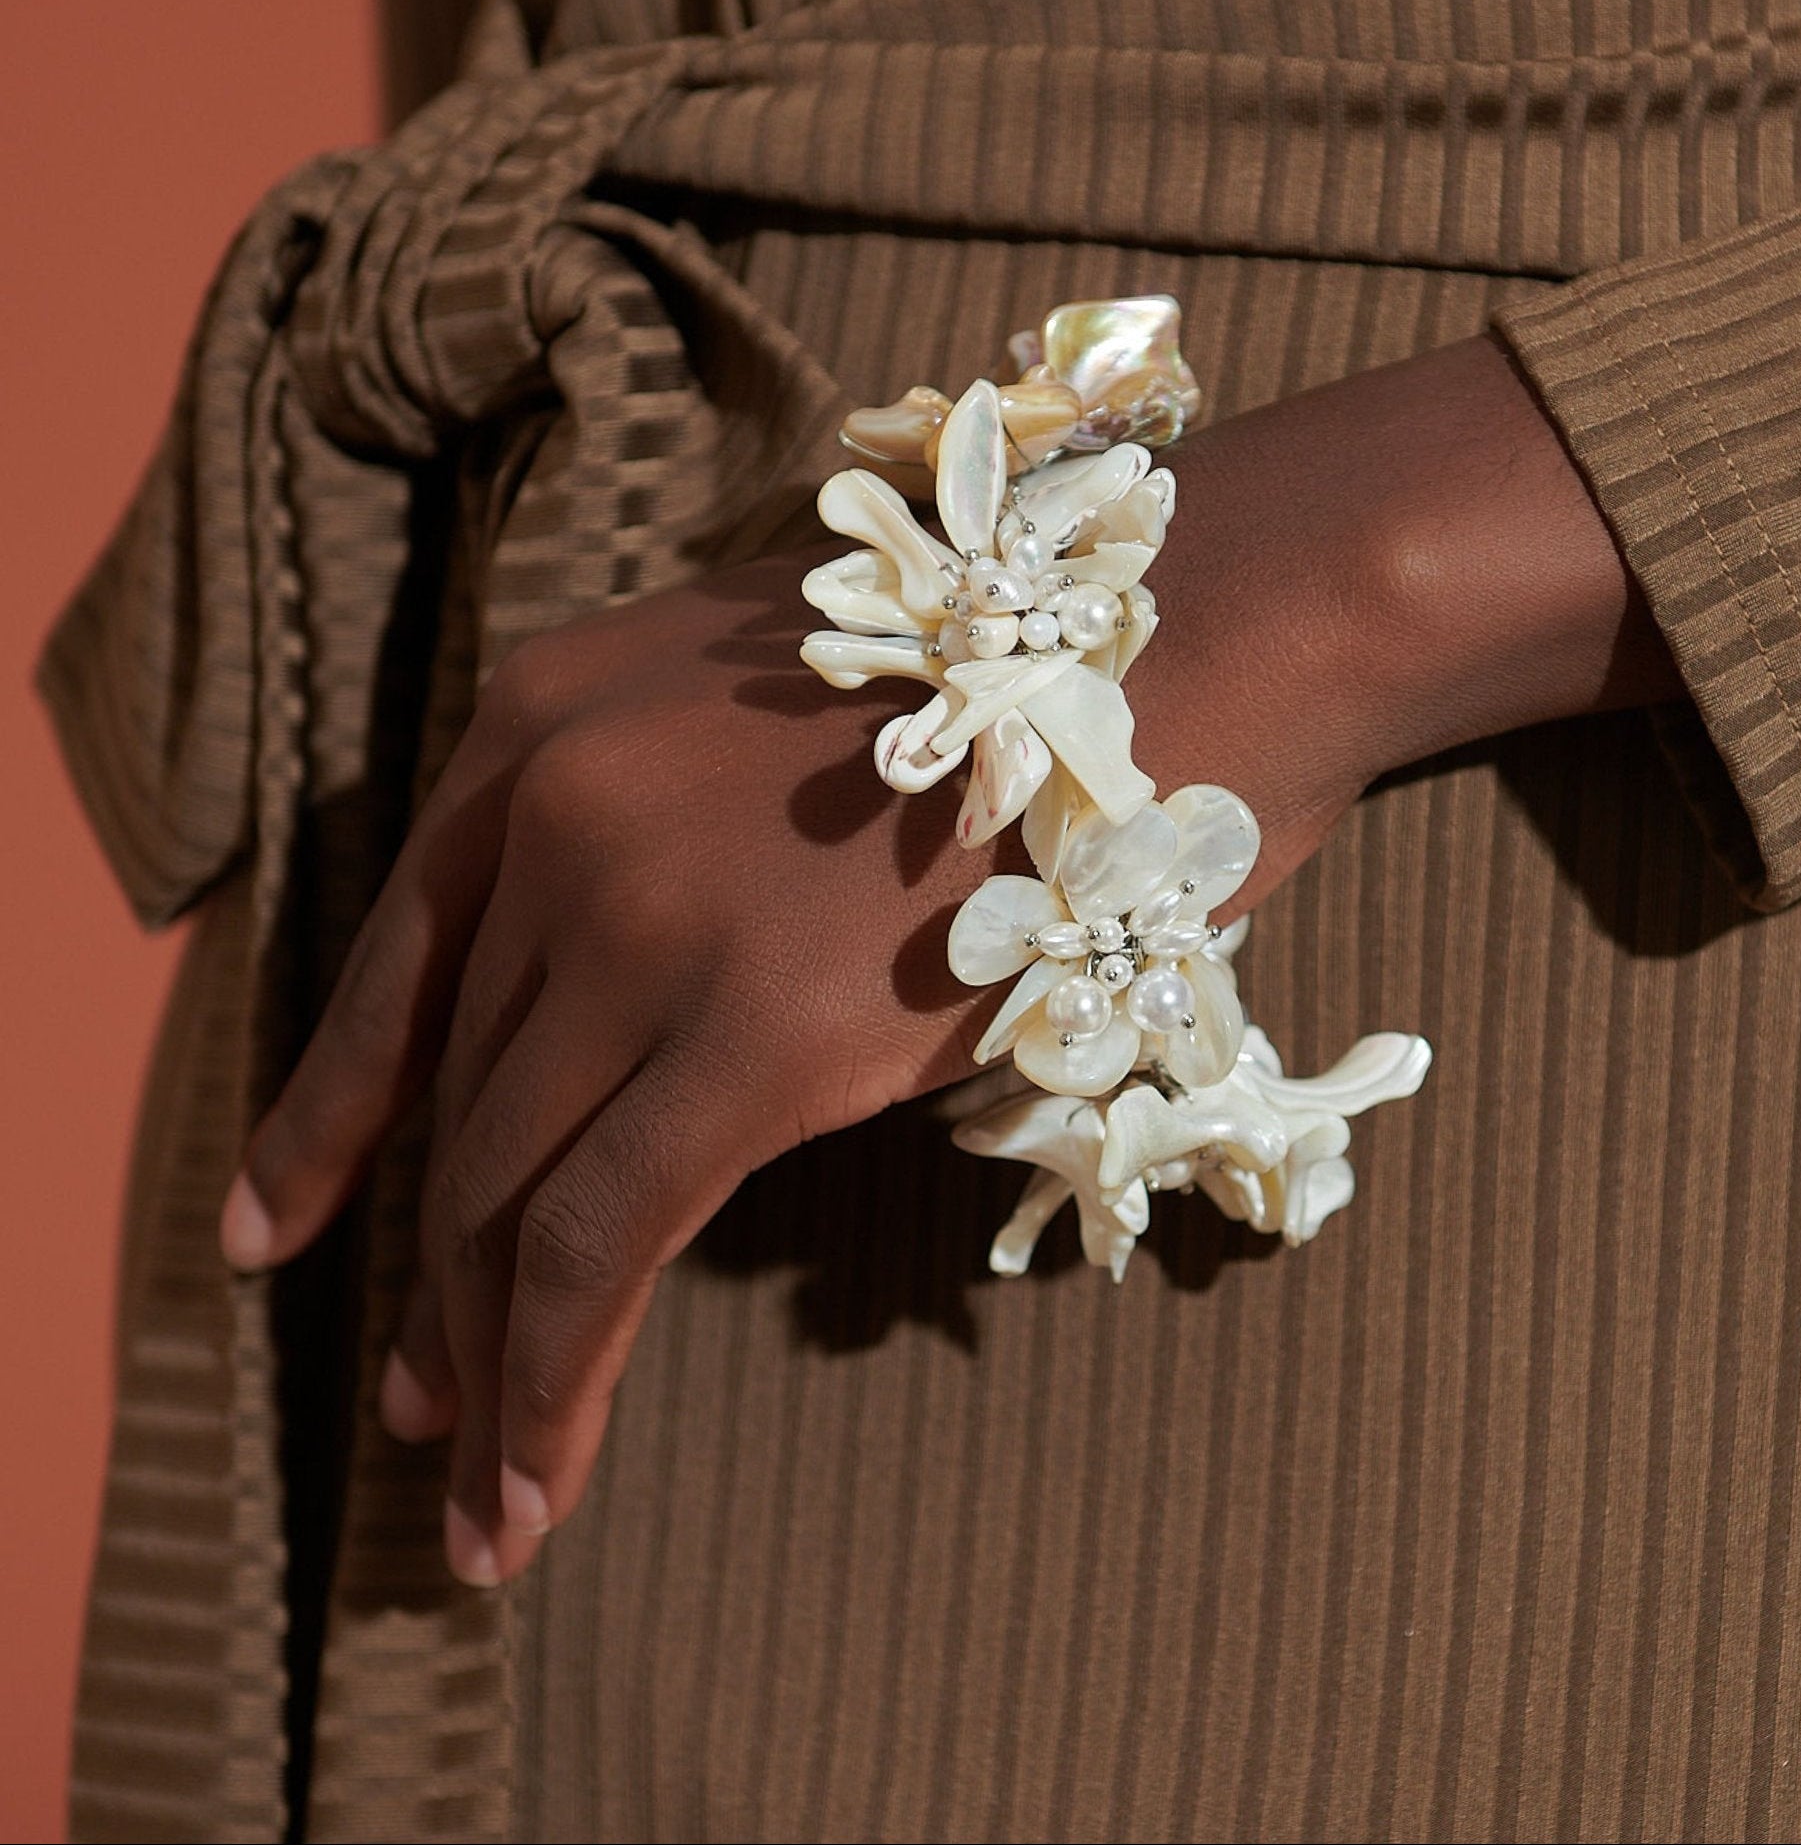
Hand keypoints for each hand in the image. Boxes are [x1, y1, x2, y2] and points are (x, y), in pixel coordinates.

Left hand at [219, 333, 1674, 1586]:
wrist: (1185, 644)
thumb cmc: (1021, 690)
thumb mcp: (772, 726)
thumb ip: (670, 845)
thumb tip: (638, 1037)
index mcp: (544, 721)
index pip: (397, 956)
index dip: (330, 1113)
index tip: (277, 1230)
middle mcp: (556, 809)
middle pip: (454, 1087)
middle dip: (420, 1265)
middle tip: (411, 1400)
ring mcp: (641, 917)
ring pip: (499, 1184)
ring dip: (478, 1354)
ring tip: (475, 1489)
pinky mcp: (746, 1035)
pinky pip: (596, 1242)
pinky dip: (552, 1382)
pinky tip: (534, 1493)